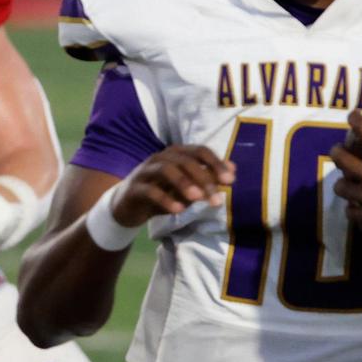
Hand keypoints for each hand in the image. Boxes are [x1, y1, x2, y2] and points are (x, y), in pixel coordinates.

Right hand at [111, 145, 235, 227]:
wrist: (128, 206)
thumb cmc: (162, 193)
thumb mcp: (186, 186)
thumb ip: (207, 176)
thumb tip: (233, 170)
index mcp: (176, 153)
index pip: (199, 151)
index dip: (216, 163)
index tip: (231, 181)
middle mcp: (160, 157)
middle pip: (185, 160)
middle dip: (203, 178)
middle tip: (216, 198)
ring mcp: (146, 171)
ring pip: (166, 170)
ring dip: (184, 183)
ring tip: (197, 199)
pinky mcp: (135, 188)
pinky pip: (150, 190)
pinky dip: (165, 199)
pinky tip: (178, 210)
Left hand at [329, 107, 361, 248]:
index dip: (354, 119)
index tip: (353, 116)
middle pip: (339, 158)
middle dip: (336, 150)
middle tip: (339, 149)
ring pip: (340, 187)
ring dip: (342, 181)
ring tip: (347, 179)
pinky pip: (350, 211)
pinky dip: (351, 207)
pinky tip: (355, 205)